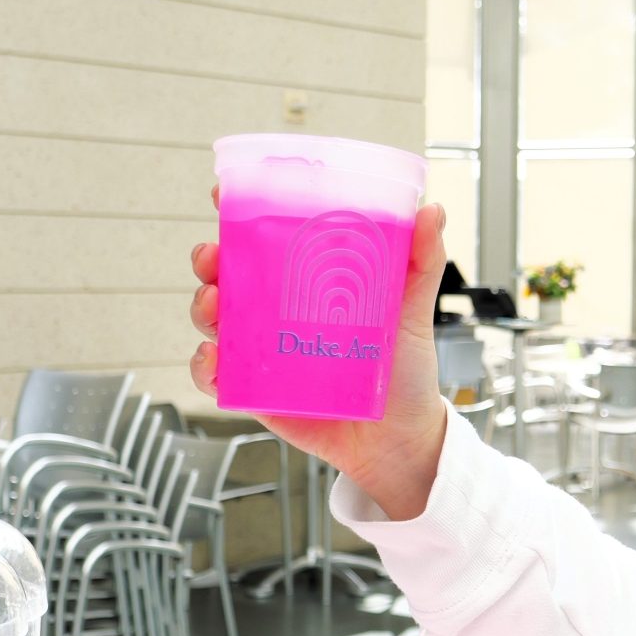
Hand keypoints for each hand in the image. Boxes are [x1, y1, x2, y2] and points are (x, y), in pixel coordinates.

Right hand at [190, 187, 452, 519]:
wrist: (400, 441)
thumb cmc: (405, 372)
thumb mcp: (412, 311)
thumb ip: (421, 261)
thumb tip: (432, 210)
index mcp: (311, 283)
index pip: (268, 239)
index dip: (241, 214)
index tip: (226, 193)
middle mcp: (280, 311)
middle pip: (229, 273)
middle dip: (211, 259)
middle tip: (213, 256)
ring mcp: (265, 350)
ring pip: (215, 318)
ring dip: (203, 305)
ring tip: (215, 304)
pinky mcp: (257, 391)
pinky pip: (217, 376)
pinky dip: (204, 366)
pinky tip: (214, 358)